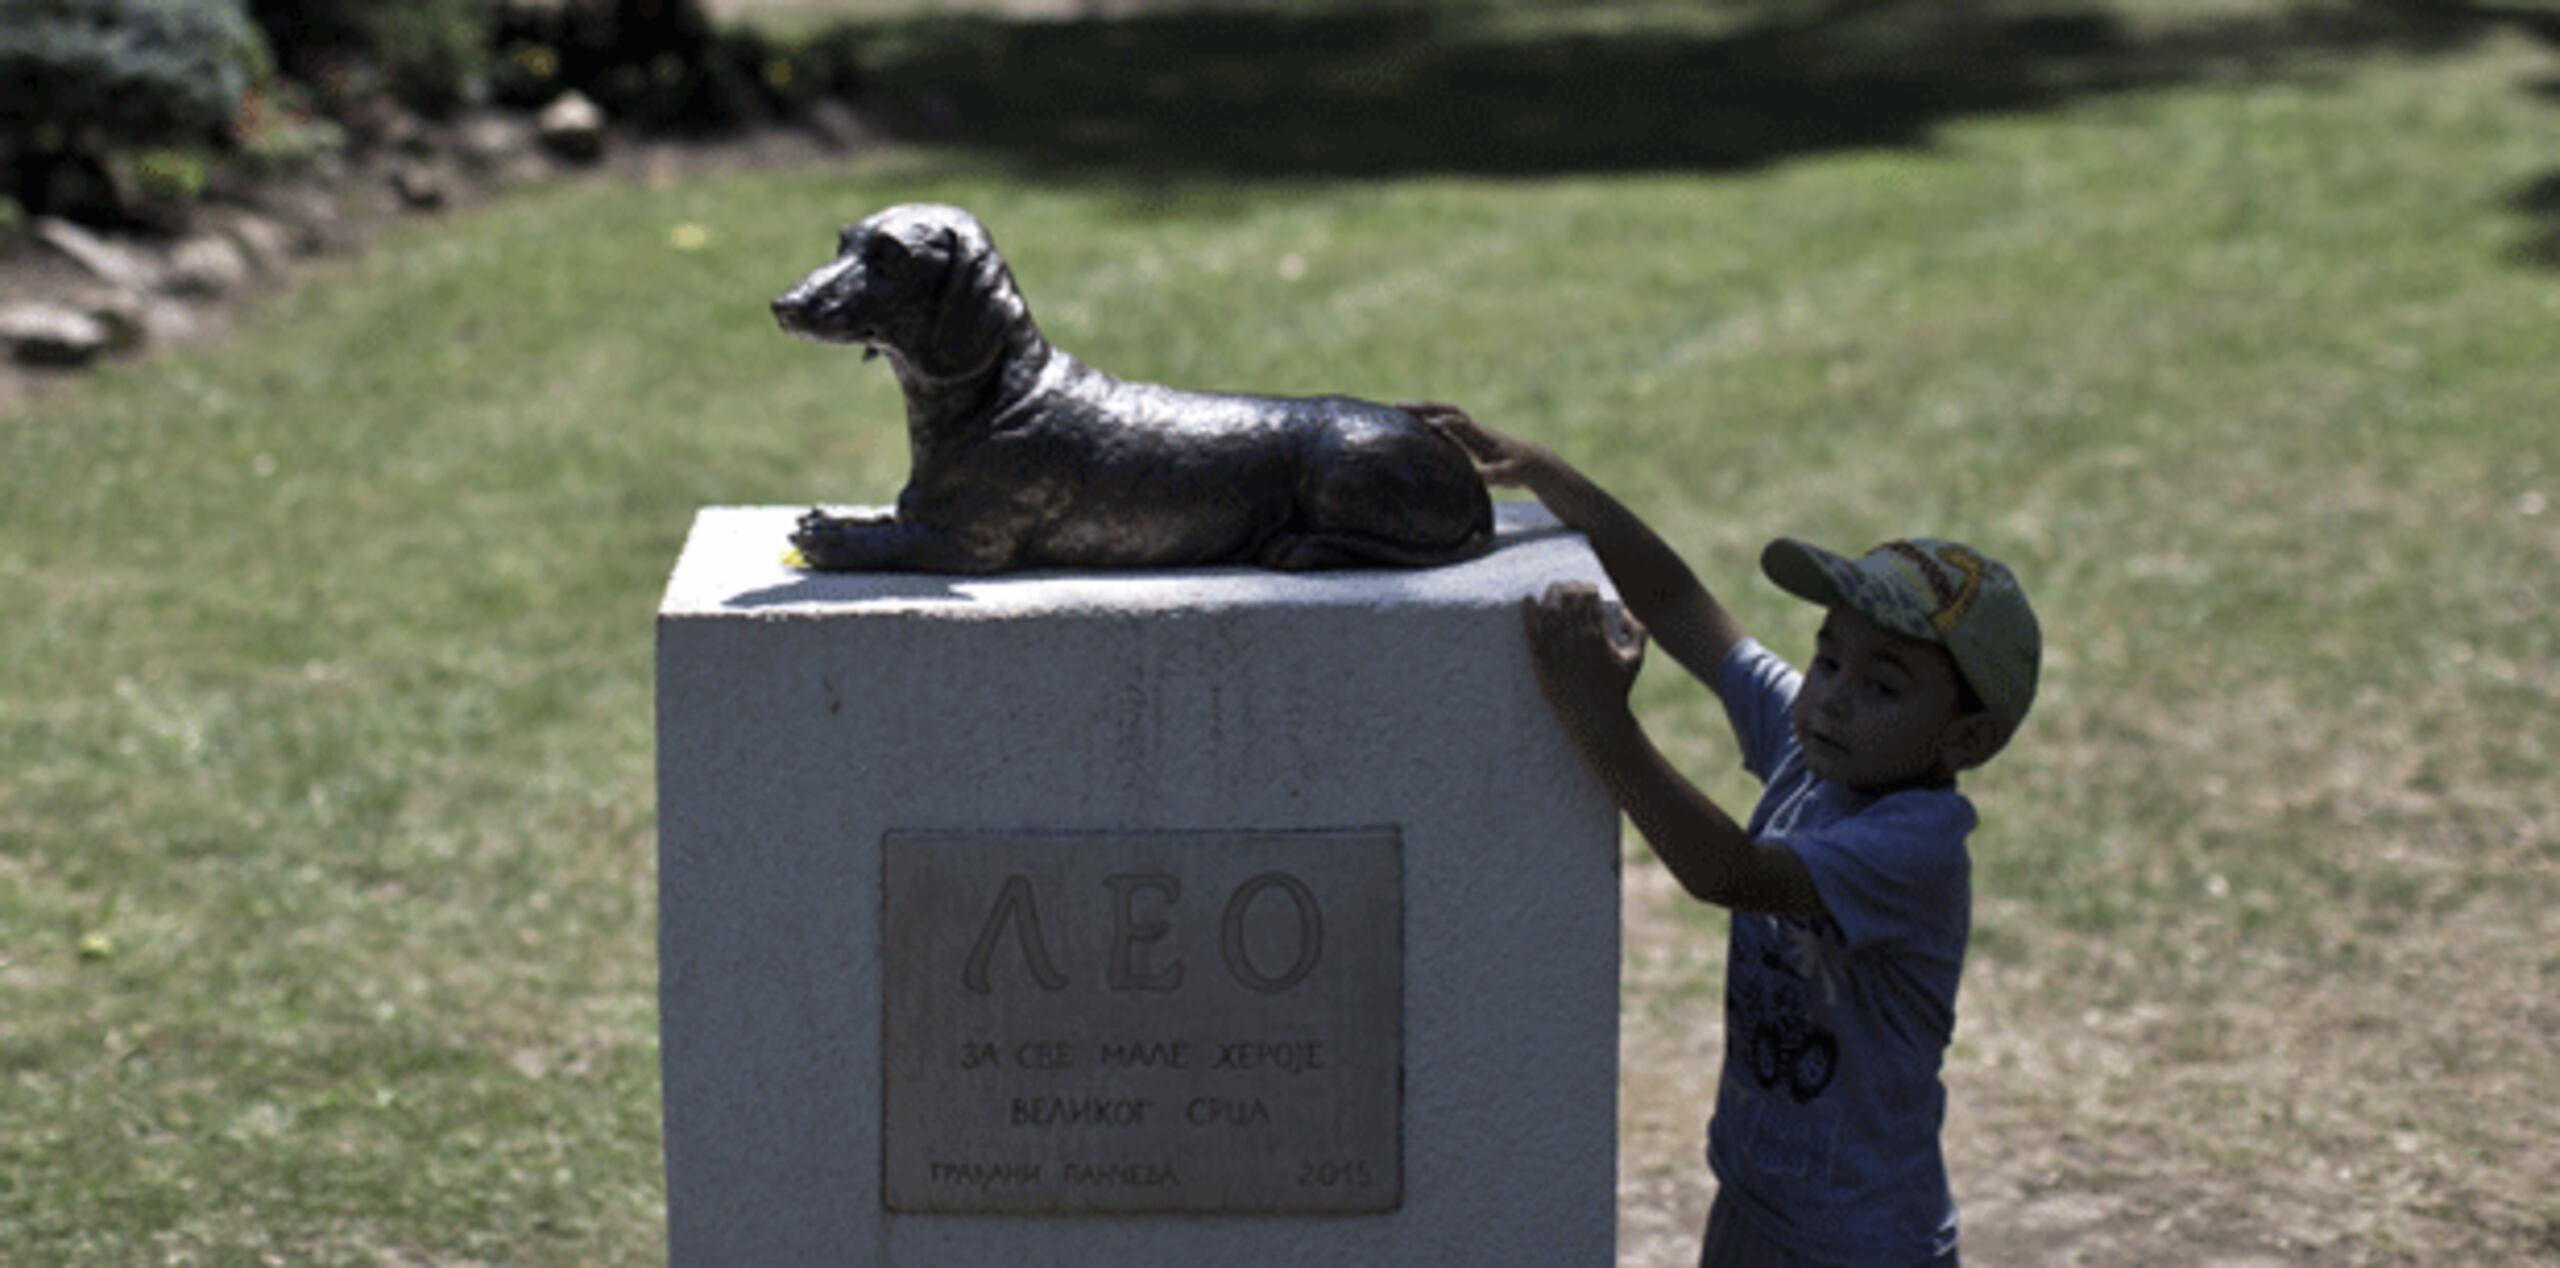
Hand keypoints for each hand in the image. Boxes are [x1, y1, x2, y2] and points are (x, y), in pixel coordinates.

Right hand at [1402, 401, 1547, 487]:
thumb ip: (1493, 474)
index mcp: (1482, 436)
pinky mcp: (1468, 437)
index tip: (1425, 425)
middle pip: (1447, 411)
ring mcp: (1470, 431)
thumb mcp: (1509, 474)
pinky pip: (1444, 424)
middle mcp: (1474, 429)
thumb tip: (1476, 477)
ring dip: (1423, 410)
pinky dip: (1428, 421)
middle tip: (1398, 406)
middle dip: (1424, 407)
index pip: (1460, 424)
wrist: (1533, 462)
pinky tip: (1413, 425)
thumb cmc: (1520, 468)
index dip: (1443, 423)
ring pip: (1443, 414)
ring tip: (1398, 410)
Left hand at [1522, 582, 1647, 736]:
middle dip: (1569, 587)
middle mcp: (1577, 640)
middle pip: (1569, 600)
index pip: (1590, 598)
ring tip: (1551, 591)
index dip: (1587, 587)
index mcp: (1598, 636)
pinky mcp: (1541, 661)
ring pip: (1549, 610)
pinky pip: (1532, 631)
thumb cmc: (1617, 689)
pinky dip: (1528, 613)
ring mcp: (1558, 650)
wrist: (1596, 719)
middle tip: (1567, 587)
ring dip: (1550, 595)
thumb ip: (1638, 632)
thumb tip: (1627, 610)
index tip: (1586, 586)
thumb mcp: (1635, 659)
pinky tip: (1527, 600)